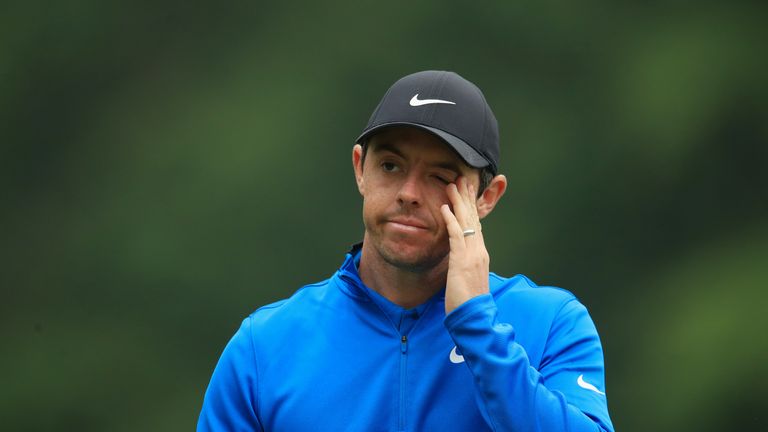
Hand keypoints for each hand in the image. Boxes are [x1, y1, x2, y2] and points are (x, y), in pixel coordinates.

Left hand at [440, 176, 489, 314]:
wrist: (475, 319)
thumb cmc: (468, 303)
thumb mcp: (467, 279)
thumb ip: (463, 266)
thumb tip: (457, 261)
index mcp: (480, 254)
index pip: (476, 224)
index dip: (471, 207)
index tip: (466, 192)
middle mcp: (479, 251)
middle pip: (473, 218)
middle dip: (466, 197)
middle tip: (461, 179)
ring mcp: (472, 255)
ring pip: (466, 222)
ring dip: (458, 202)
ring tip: (451, 184)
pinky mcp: (461, 261)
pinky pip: (456, 235)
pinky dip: (450, 219)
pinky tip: (444, 207)